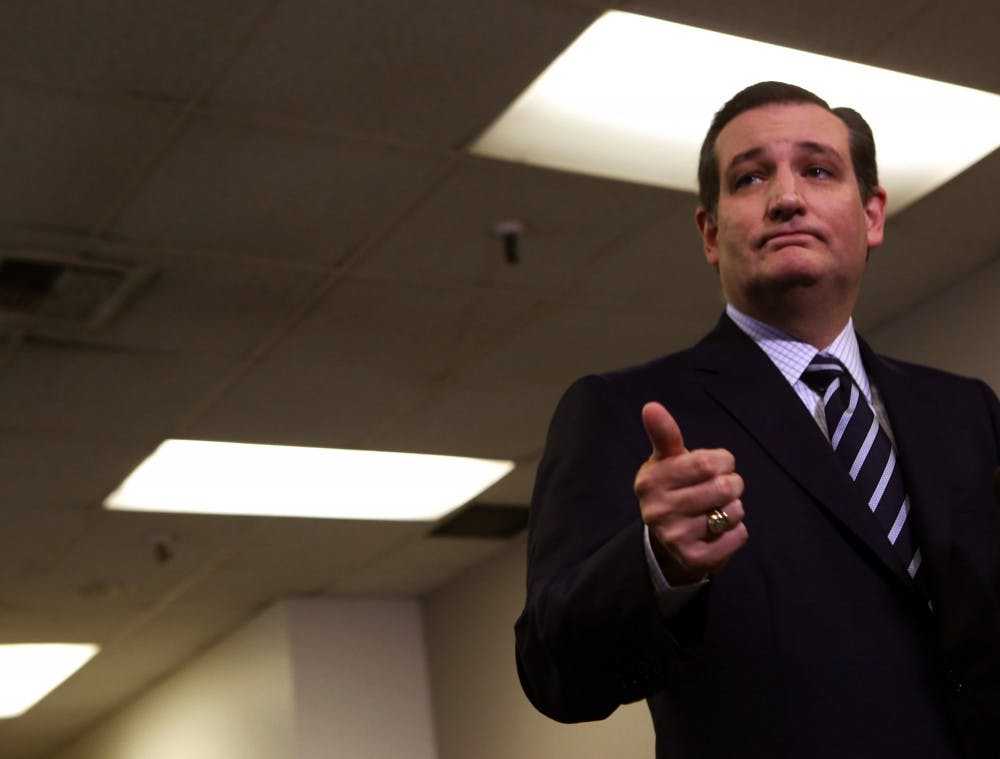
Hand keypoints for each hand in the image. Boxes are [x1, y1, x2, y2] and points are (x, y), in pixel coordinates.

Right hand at [634, 402, 747, 584]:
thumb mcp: (666, 460)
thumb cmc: (673, 487)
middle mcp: (657, 511)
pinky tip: (721, 529)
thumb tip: (651, 406)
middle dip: (732, 484)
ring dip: (735, 508)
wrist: (667, 540)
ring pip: (733, 512)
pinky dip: (737, 531)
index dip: (722, 461)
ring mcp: (674, 537)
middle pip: (723, 487)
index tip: (719, 464)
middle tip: (722, 488)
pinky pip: (737, 537)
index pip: (706, 463)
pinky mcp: (694, 559)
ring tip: (719, 508)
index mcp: (650, 481)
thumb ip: (664, 434)